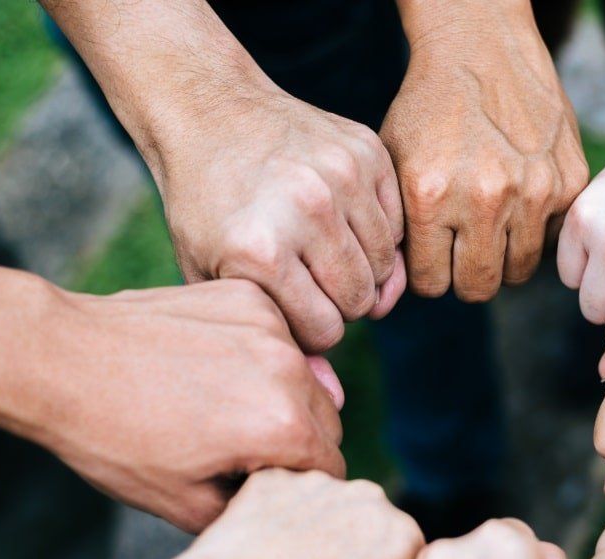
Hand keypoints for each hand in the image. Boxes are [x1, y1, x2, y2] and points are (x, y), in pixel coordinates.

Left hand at [44, 281, 346, 531]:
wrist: (61, 360)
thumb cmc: (115, 439)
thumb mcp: (185, 504)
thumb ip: (255, 508)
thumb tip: (289, 500)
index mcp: (282, 427)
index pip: (330, 470)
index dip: (298, 485)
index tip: (261, 484)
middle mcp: (289, 370)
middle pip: (328, 422)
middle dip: (295, 442)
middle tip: (238, 450)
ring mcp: (270, 326)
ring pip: (308, 378)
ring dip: (282, 397)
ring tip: (222, 407)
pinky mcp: (249, 298)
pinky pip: (280, 338)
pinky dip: (260, 356)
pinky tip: (213, 367)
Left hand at [157, 82, 405, 351]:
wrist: (210, 114)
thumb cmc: (208, 207)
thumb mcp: (214, 278)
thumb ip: (272, 339)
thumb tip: (333, 398)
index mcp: (260, 251)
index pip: (326, 330)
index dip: (310, 330)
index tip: (290, 308)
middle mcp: (304, 211)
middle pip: (360, 299)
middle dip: (339, 302)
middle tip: (310, 281)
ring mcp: (340, 177)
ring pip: (384, 264)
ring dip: (361, 269)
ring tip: (324, 254)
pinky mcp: (366, 151)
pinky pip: (396, 223)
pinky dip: (376, 234)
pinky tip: (342, 223)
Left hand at [160, 469, 422, 558]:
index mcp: (401, 538)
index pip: (400, 552)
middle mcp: (369, 499)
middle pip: (366, 519)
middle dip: (349, 541)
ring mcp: (319, 484)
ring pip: (323, 502)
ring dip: (311, 524)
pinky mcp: (274, 478)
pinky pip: (280, 495)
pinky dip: (271, 515)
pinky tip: (255, 550)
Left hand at [383, 0, 587, 300]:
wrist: (481, 49)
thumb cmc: (429, 110)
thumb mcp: (394, 164)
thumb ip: (400, 228)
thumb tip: (406, 288)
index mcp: (430, 195)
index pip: (431, 284)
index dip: (429, 275)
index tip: (432, 258)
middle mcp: (484, 198)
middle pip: (478, 288)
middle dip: (465, 278)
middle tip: (462, 254)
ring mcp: (533, 192)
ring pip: (518, 272)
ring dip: (501, 258)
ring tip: (490, 227)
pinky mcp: (569, 183)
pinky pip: (551, 240)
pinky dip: (534, 230)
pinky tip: (518, 199)